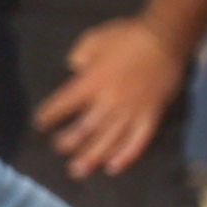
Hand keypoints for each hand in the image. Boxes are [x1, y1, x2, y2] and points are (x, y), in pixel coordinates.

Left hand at [36, 17, 190, 178]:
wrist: (165, 38)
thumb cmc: (127, 36)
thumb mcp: (94, 39)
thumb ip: (79, 56)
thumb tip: (73, 70)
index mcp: (92, 81)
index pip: (64, 104)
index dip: (50, 115)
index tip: (40, 124)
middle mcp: (109, 101)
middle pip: (84, 129)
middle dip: (68, 142)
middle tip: (59, 149)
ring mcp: (131, 111)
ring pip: (108, 140)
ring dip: (91, 157)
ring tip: (78, 170)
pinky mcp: (151, 116)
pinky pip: (138, 141)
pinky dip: (126, 156)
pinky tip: (113, 167)